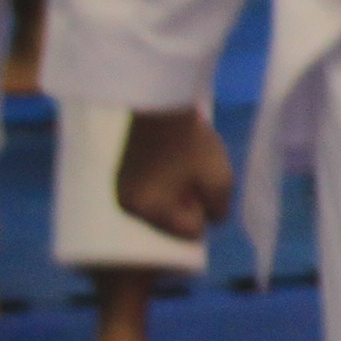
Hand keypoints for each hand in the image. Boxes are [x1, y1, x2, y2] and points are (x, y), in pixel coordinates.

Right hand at [118, 107, 235, 241]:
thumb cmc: (193, 144)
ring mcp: (121, 194)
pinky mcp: (120, 180)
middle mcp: (130, 209)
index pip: (190, 232)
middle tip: (191, 175)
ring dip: (175, 198)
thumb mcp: (221, 180)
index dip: (203, 209)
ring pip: (161, 212)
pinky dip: (162, 189)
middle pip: (173, 225)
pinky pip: (149, 198)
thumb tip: (209, 221)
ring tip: (179, 169)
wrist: (161, 108)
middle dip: (188, 207)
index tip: (200, 183)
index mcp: (151, 211)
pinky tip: (166, 166)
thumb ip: (220, 209)